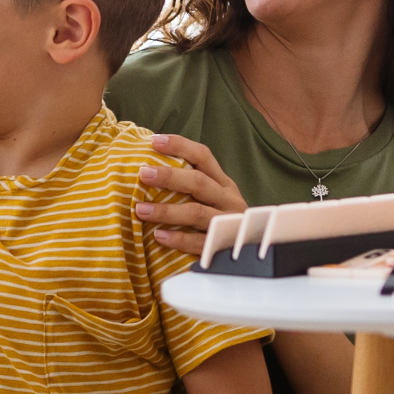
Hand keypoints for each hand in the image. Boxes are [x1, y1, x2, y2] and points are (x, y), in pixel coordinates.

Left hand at [134, 133, 246, 254]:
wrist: (252, 252)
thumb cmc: (222, 221)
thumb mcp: (215, 199)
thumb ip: (193, 185)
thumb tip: (152, 168)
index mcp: (224, 184)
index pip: (203, 156)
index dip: (180, 146)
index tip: (154, 141)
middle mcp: (228, 200)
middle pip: (199, 183)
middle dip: (169, 176)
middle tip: (143, 174)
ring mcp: (228, 223)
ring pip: (196, 213)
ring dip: (166, 211)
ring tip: (140, 210)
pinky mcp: (224, 246)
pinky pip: (199, 242)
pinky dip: (178, 239)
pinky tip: (158, 236)